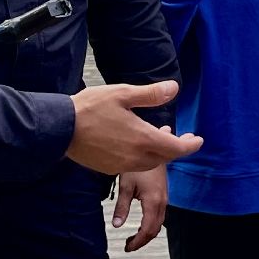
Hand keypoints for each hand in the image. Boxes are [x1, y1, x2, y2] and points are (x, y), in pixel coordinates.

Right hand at [66, 81, 201, 173]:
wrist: (60, 128)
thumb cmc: (90, 108)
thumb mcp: (123, 93)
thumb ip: (150, 94)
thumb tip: (174, 88)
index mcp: (142, 138)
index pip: (176, 148)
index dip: (190, 146)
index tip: (198, 140)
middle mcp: (135, 156)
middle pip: (164, 157)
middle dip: (176, 148)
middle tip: (184, 139)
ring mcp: (121, 165)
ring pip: (149, 163)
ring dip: (158, 153)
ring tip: (161, 139)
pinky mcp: (108, 169)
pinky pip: (133, 166)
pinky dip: (142, 157)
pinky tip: (137, 145)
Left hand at [113, 165, 167, 251]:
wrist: (155, 150)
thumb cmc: (139, 165)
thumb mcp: (126, 185)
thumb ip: (122, 206)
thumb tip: (116, 224)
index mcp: (153, 202)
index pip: (147, 230)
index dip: (138, 242)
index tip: (127, 247)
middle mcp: (162, 203)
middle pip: (155, 230)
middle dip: (142, 241)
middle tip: (129, 246)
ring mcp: (164, 199)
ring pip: (159, 224)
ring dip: (147, 233)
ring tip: (133, 238)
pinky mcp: (163, 196)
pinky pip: (160, 216)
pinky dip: (151, 225)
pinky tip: (141, 225)